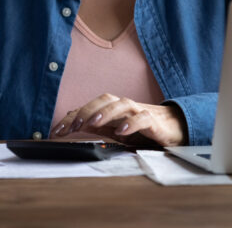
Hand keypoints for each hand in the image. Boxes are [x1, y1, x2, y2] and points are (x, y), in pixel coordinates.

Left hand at [50, 93, 186, 146]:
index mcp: (113, 108)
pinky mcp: (154, 121)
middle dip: (86, 111)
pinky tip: (122, 130)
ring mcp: (139, 111)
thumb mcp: (116, 129)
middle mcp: (124, 106)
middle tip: (73, 125)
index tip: (56, 132)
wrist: (175, 128)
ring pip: (121, 104)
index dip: (71, 118)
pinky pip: (142, 118)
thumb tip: (73, 122)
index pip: (89, 108)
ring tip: (93, 122)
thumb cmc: (144, 128)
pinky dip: (132, 123)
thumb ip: (97, 125)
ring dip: (106, 112)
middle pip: (103, 100)